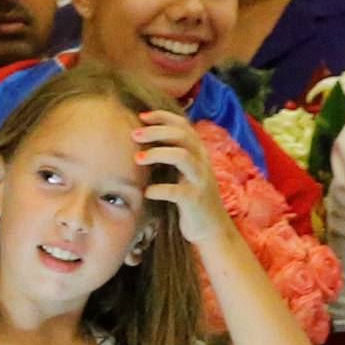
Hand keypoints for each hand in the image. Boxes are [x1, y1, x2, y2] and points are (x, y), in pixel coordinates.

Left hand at [133, 107, 225, 248]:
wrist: (210, 227)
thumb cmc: (190, 197)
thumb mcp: (183, 172)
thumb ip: (171, 156)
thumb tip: (142, 141)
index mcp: (197, 152)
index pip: (183, 125)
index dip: (163, 117)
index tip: (141, 117)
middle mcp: (201, 161)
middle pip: (182, 135)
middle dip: (156, 132)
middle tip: (134, 134)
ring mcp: (199, 180)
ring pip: (182, 156)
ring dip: (157, 154)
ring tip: (137, 159)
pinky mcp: (194, 200)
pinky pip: (176, 191)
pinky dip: (159, 189)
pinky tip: (147, 192)